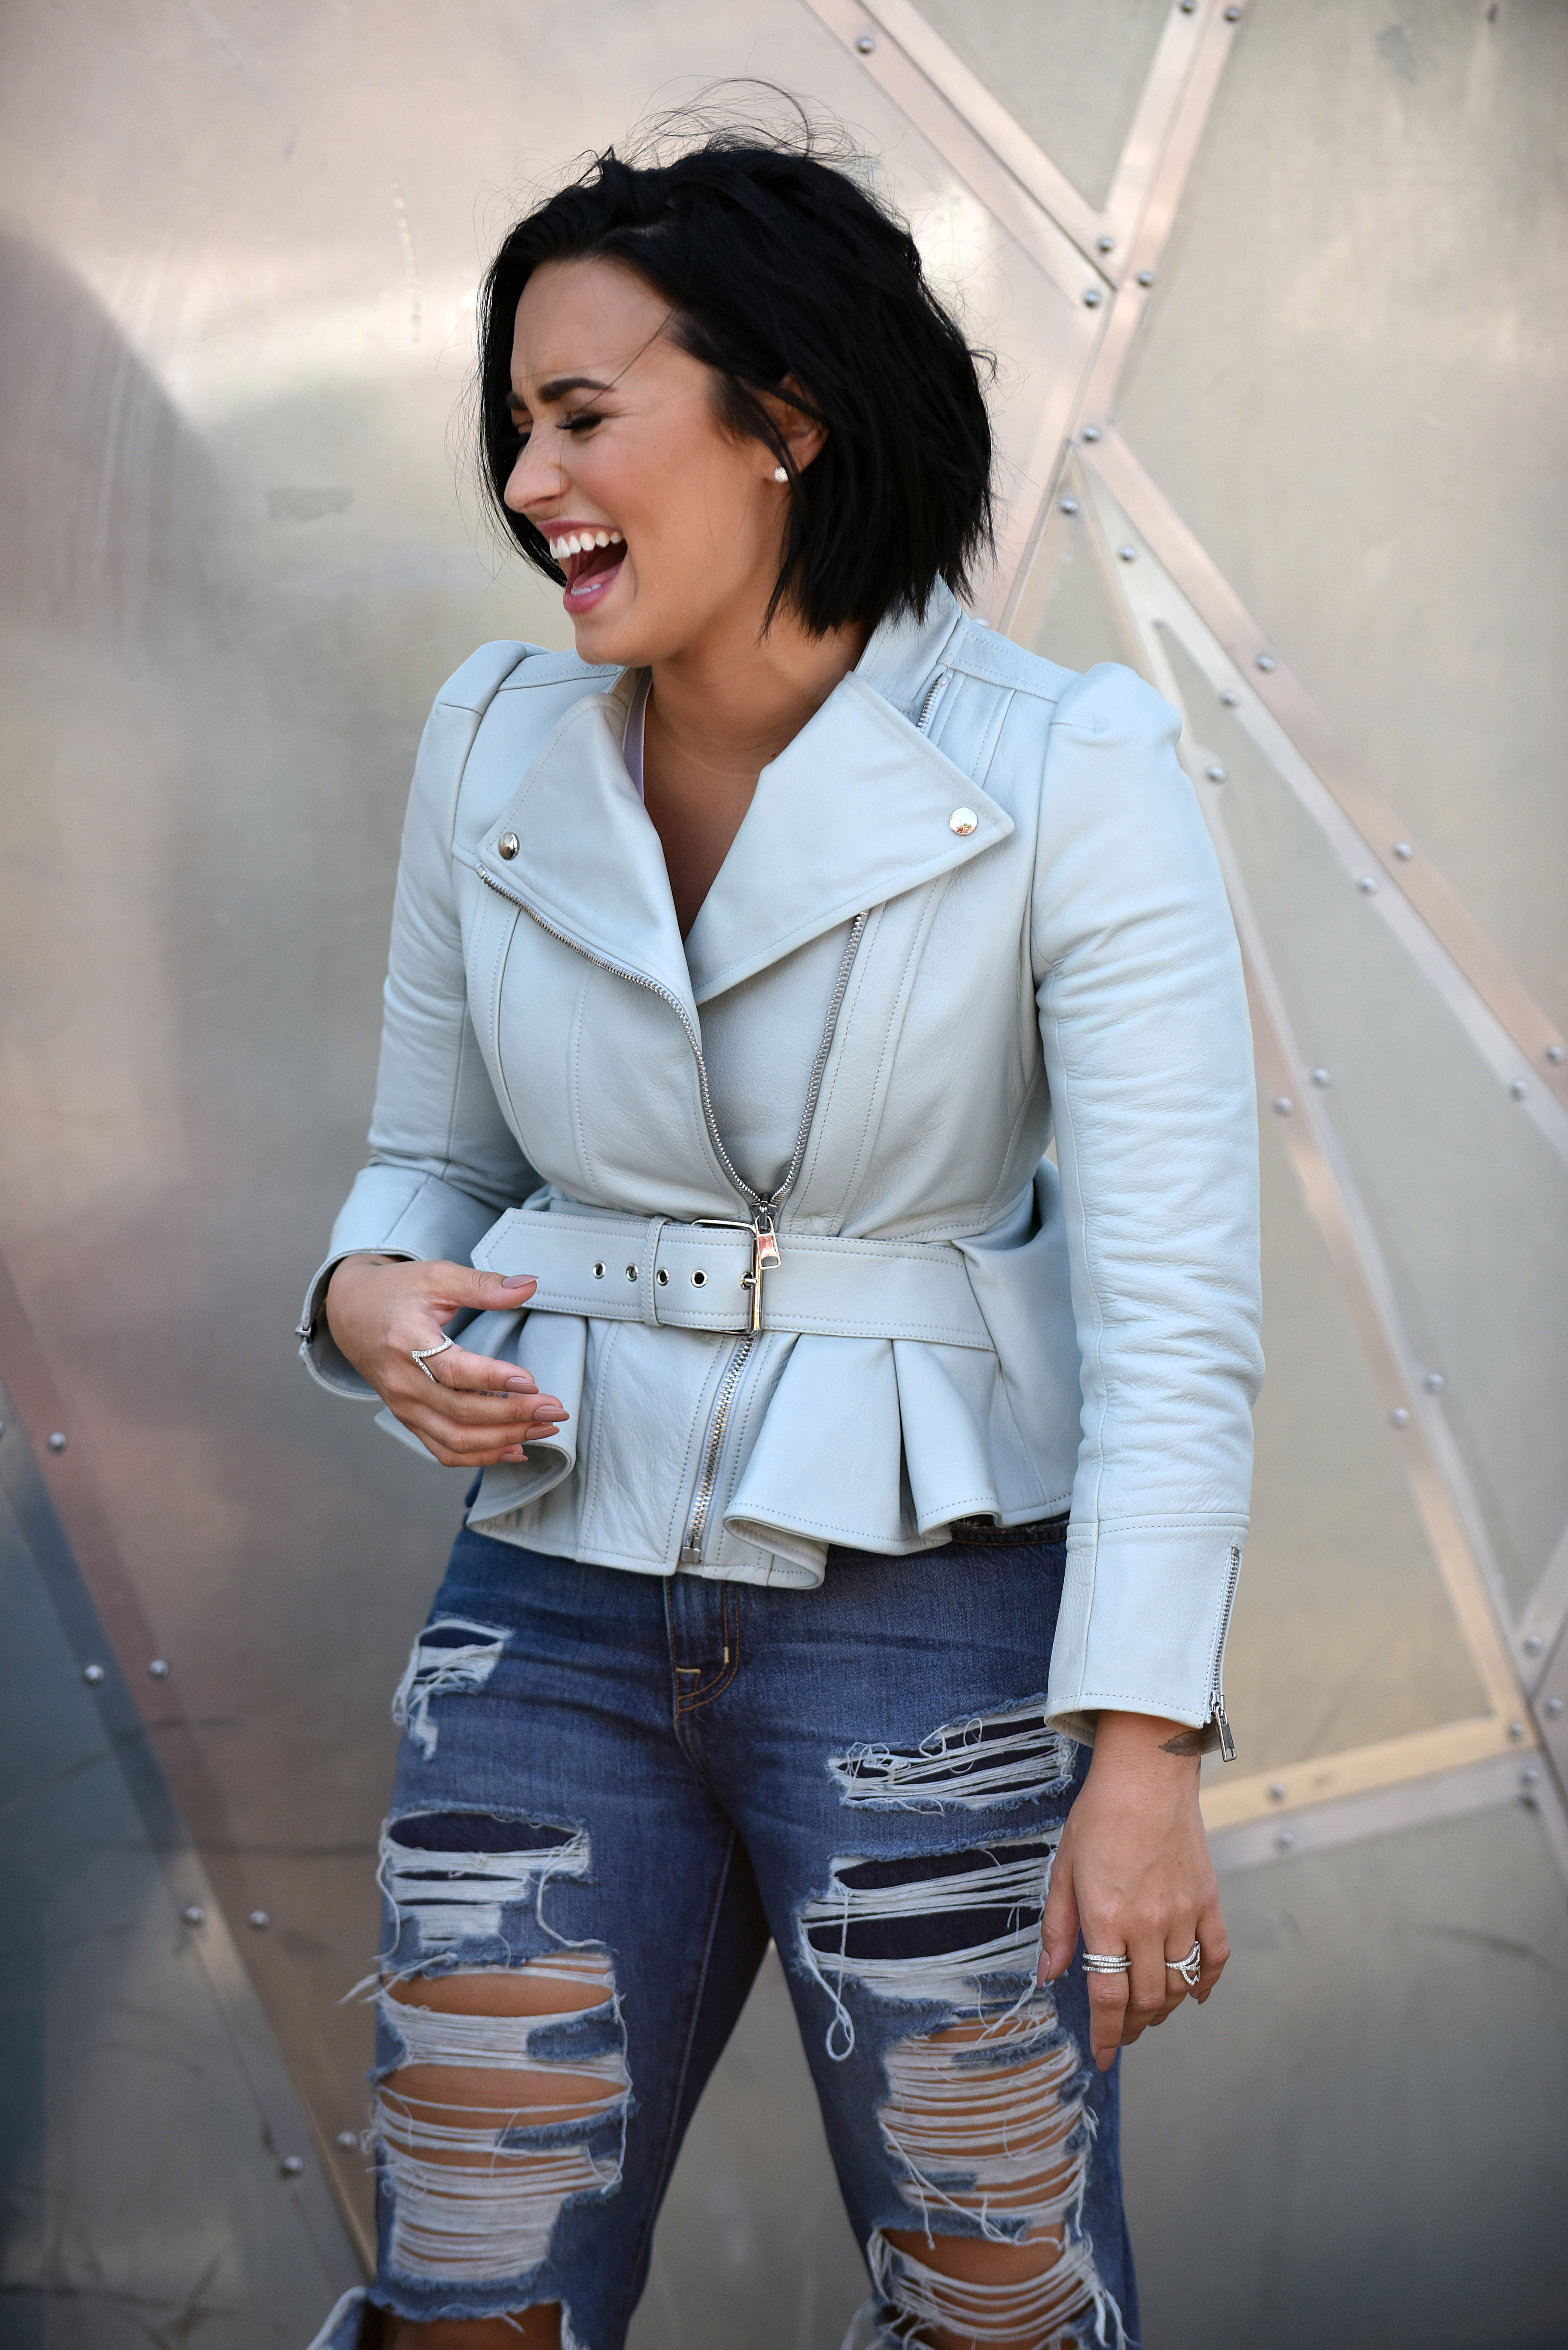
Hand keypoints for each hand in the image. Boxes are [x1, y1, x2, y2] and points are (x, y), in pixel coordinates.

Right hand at [323, 1255, 567, 1467]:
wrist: (350, 1314)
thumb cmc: (396, 1292)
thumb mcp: (436, 1276)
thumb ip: (482, 1284)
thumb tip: (529, 1284)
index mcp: (407, 1342)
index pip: (453, 1371)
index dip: (493, 1380)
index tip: (533, 1382)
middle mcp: (402, 1382)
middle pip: (460, 1413)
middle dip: (514, 1415)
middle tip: (556, 1409)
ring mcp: (404, 1406)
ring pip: (454, 1439)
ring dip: (504, 1440)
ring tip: (546, 1430)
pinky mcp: (409, 1419)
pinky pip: (443, 1450)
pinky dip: (480, 1457)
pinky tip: (516, 1449)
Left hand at [1038, 1709, 1228, 2070]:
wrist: (1147, 1774)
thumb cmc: (1099, 1817)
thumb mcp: (1063, 1870)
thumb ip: (1058, 1928)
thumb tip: (1048, 1976)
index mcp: (1106, 1917)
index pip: (1109, 1998)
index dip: (1107, 2036)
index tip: (1104, 2056)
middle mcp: (1147, 1922)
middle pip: (1147, 1999)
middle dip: (1133, 2027)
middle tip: (1123, 2034)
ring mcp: (1183, 1912)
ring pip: (1180, 1984)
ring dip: (1164, 2009)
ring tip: (1148, 2014)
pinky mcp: (1208, 1900)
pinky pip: (1215, 1956)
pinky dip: (1207, 1983)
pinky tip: (1193, 1995)